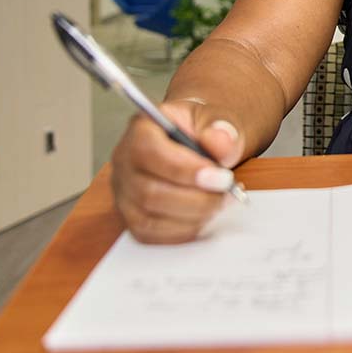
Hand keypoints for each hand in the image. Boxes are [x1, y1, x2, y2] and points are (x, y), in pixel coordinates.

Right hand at [110, 100, 244, 243]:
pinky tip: (206, 214)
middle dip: (196, 200)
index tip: (222, 178)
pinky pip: (151, 234)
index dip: (186, 170)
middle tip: (227, 193)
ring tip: (221, 201)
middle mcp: (124, 161)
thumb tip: (222, 142)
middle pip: (149, 193)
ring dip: (192, 216)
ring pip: (149, 219)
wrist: (201, 142)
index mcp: (141, 128)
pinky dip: (184, 230)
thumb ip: (222, 127)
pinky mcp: (131, 216)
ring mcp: (124, 192)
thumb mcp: (218, 118)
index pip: (149, 152)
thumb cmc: (204, 129)